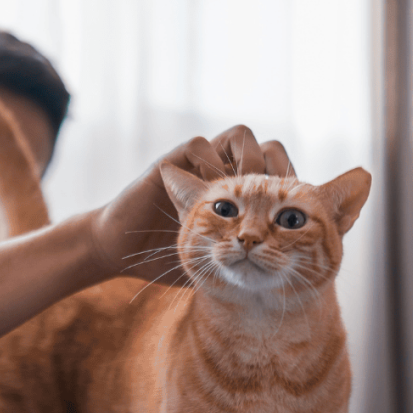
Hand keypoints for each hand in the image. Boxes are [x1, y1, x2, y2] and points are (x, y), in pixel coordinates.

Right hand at [85, 126, 295, 284]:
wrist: (123, 253)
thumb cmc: (168, 262)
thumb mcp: (217, 267)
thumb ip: (245, 262)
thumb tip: (288, 276)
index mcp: (239, 199)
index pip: (278, 176)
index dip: (289, 186)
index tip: (290, 210)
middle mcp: (223, 177)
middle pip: (266, 149)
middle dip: (275, 170)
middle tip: (272, 197)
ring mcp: (199, 168)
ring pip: (240, 136)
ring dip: (247, 159)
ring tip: (243, 189)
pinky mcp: (173, 164)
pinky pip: (199, 144)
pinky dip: (208, 161)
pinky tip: (208, 190)